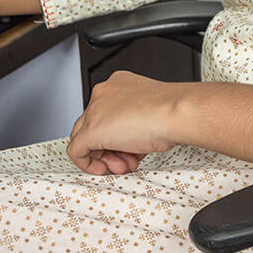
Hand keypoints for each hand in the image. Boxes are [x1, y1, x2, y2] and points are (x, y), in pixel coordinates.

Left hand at [67, 69, 182, 176]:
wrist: (176, 113)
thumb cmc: (172, 112)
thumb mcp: (152, 113)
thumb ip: (134, 123)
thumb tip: (131, 141)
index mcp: (119, 84)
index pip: (106, 113)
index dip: (117, 135)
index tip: (130, 147)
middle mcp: (104, 93)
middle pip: (94, 126)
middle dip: (110, 149)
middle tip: (125, 160)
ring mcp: (95, 111)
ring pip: (85, 138)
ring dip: (105, 158)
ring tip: (125, 165)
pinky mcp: (91, 130)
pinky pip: (76, 150)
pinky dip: (86, 164)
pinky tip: (102, 169)